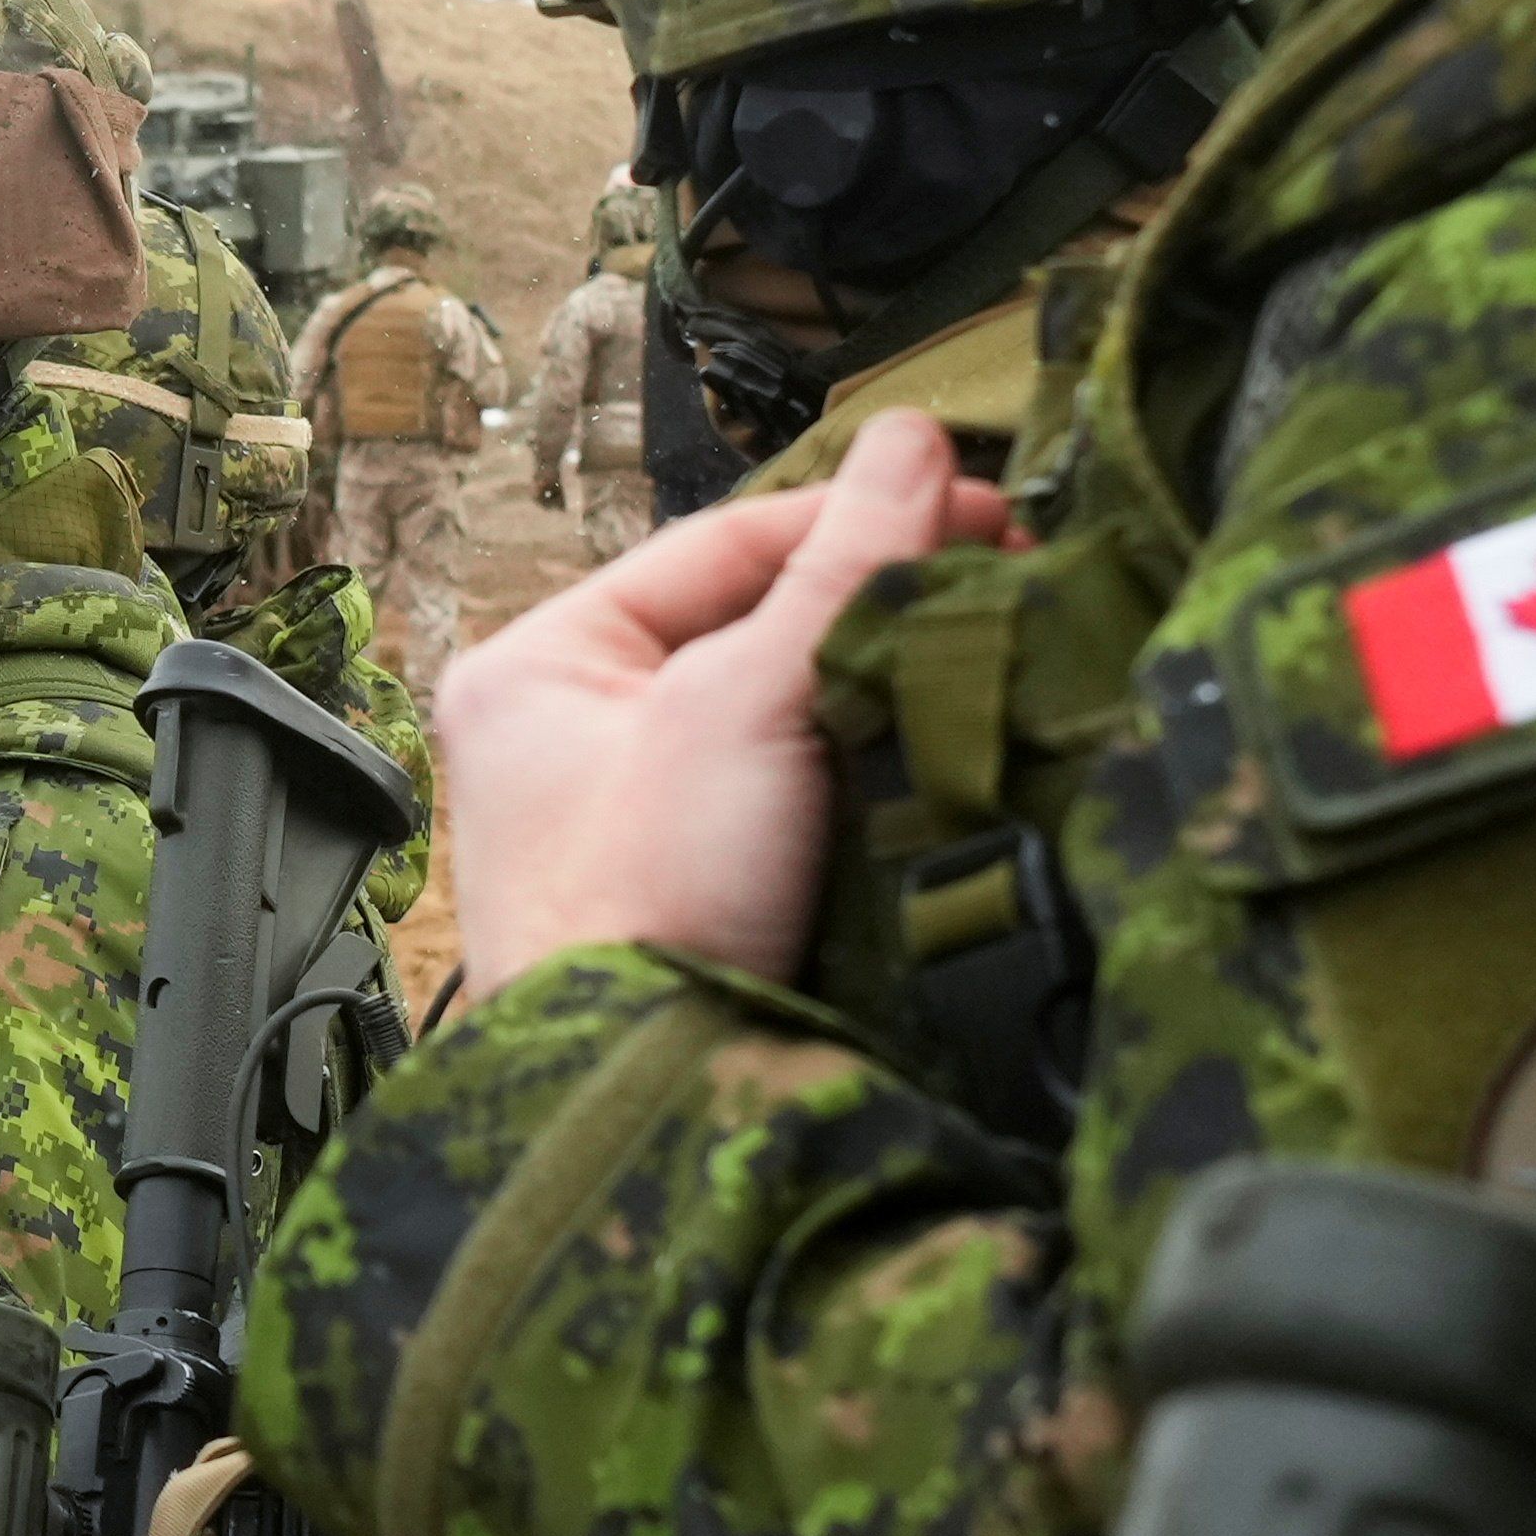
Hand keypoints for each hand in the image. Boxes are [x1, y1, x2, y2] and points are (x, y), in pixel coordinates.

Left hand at [442, 410, 1003, 1001]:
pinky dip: (861, 763)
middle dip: (874, 600)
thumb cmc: (646, 903)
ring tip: (983, 649)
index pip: (721, 543)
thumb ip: (839, 570)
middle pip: (753, 623)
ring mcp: (627, 812)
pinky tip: (934, 749)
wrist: (642, 1094)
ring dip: (876, 680)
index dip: (857, 515)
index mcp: (537, 664)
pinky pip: (790, 787)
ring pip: (779, 704)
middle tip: (999, 579)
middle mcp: (566, 728)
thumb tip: (917, 440)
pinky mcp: (691, 884)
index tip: (978, 506)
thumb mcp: (747, 704)